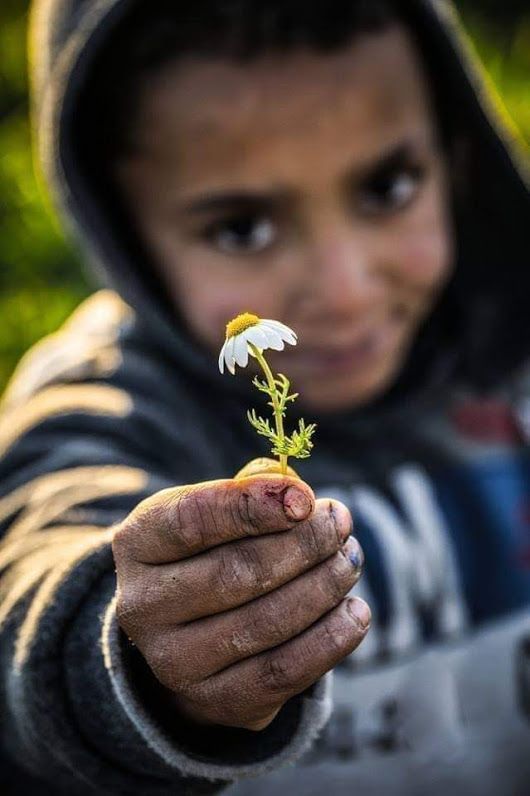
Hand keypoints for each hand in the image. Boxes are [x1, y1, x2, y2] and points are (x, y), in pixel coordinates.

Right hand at [112, 458, 369, 730]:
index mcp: (138, 543)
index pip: (192, 520)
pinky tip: (354, 612)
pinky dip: (330, 640)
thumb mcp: (216, 510)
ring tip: (349, 560)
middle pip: (235, 572)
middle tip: (341, 523)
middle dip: (304, 544)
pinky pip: (283, 672)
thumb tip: (297, 495)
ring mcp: (172, 661)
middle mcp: (142, 606)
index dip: (253, 506)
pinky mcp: (213, 702)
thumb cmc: (210, 552)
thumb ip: (253, 489)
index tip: (307, 499)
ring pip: (265, 622)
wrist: (187, 632)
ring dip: (323, 587)